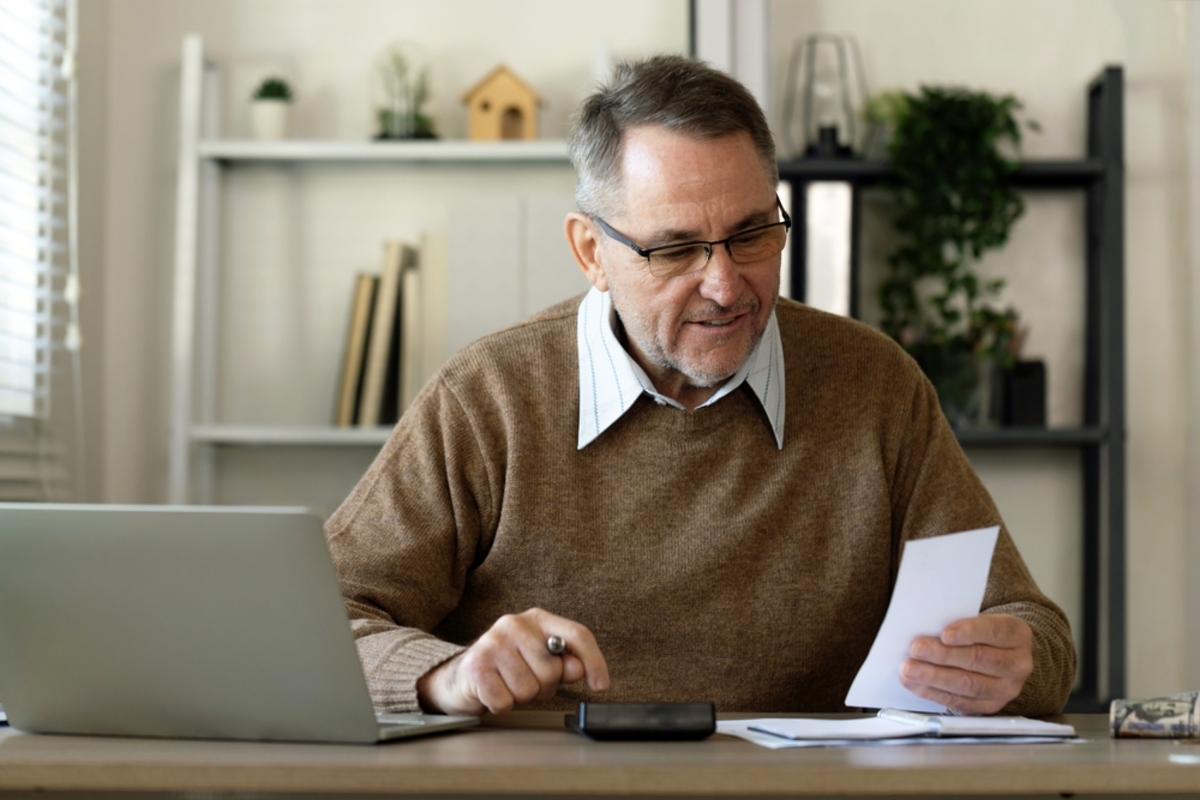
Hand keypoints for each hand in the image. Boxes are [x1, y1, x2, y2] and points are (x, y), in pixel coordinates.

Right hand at [416, 608, 608, 715]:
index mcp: (537, 619)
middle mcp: (514, 624)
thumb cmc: (507, 669)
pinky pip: (506, 701)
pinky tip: (493, 692)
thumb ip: (564, 663)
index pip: (576, 634)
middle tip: (526, 682)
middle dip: (544, 687)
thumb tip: (578, 669)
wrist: (461, 677)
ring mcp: (493, 643)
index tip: (600, 686)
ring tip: (508, 685)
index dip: (594, 661)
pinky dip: (501, 705)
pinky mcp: (476, 666)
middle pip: (552, 670)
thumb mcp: (540, 662)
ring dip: (520, 697)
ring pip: (529, 689)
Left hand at [899, 614, 1032, 714]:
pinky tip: (914, 684)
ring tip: (908, 670)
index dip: (969, 632)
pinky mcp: (990, 706)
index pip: (994, 631)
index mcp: (1017, 634)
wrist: (999, 654)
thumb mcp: (978, 619)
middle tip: (916, 649)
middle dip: (943, 655)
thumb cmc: (981, 632)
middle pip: (978, 660)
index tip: (944, 634)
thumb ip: (958, 622)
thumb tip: (926, 628)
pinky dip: (933, 693)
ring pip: (968, 684)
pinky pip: (960, 702)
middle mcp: (1017, 664)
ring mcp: (1006, 689)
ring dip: (933, 677)